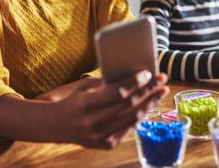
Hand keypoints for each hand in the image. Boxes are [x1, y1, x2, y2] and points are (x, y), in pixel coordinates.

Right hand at [54, 70, 168, 148]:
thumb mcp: (85, 87)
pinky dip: (140, 115)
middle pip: (128, 105)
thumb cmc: (74, 101)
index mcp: (85, 104)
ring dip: (150, 103)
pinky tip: (149, 105)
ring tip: (160, 91)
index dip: (134, 82)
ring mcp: (100, 136)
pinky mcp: (106, 145)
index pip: (117, 93)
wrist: (57, 126)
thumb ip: (107, 83)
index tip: (148, 73)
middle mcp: (92, 122)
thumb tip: (133, 74)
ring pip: (132, 118)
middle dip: (148, 91)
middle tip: (161, 80)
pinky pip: (128, 128)